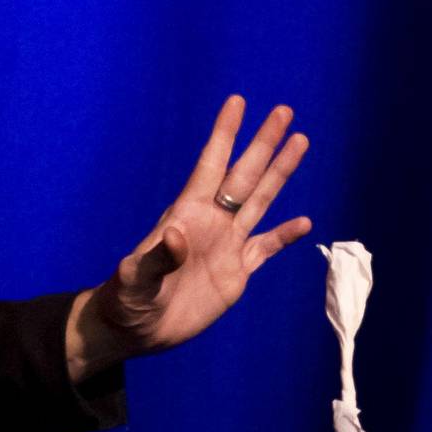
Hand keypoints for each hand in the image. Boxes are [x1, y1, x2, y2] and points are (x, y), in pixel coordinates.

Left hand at [66, 95, 310, 379]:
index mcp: (188, 213)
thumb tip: (178, 235)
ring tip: (300, 143)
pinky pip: (266, 248)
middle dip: (264, 143)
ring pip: (260, 201)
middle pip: (245, 175)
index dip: (224, 134)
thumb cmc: (127, 299)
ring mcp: (227, 245)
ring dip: (280, 173)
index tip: (237, 102)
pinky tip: (305, 222)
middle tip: (284, 111)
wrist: (138, 329)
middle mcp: (212, 221)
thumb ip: (158, 257)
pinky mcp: (237, 273)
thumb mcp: (136, 279)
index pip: (211, 164)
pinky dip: (285, 235)